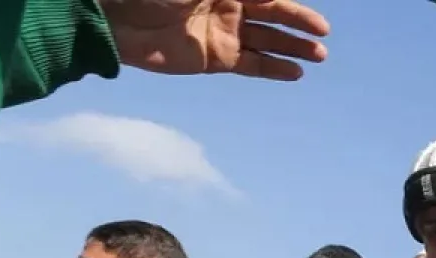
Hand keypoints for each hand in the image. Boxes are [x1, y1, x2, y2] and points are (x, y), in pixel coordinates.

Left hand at [100, 0, 330, 80]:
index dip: (289, 1)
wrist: (113, 17)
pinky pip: (251, 65)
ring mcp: (222, 33)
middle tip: (322, 35)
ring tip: (319, 56)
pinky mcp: (214, 60)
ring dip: (293, 48)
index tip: (312, 15)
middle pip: (272, 14)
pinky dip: (274, 70)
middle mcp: (227, 5)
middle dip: (298, 23)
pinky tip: (296, 73)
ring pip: (267, 41)